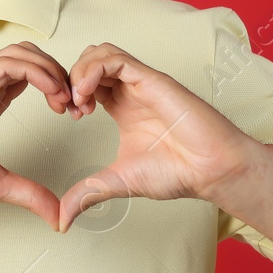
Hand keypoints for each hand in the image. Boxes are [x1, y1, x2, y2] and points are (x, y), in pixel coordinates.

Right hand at [0, 42, 72, 229]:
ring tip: (66, 99)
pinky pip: (10, 63)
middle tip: (76, 104)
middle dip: (61, 73)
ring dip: (52, 70)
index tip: (75, 114)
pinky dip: (38, 72)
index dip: (59, 87)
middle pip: (32, 55)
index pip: (32, 75)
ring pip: (23, 52)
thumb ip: (29, 194)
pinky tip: (52, 94)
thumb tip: (57, 216)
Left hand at [57, 42, 263, 232]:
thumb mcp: (118, 182)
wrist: (211, 170)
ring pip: (101, 53)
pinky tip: (86, 95)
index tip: (66, 116)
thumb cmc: (177, 172)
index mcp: (122, 107)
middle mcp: (130, 91)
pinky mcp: (153, 80)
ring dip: (79, 71)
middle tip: (67, 106)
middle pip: (90, 60)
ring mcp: (141, 83)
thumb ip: (88, 194)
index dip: (69, 92)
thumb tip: (62, 219)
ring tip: (77, 100)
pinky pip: (117, 59)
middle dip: (69, 78)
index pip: (87, 81)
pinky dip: (93, 70)